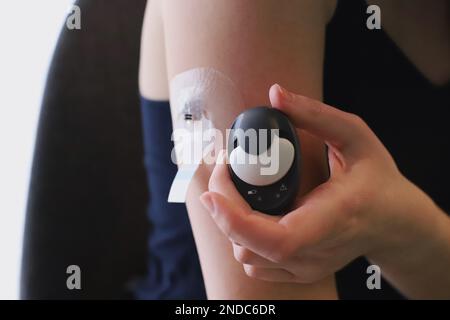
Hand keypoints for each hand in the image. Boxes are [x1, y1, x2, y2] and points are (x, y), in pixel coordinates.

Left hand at [199, 84, 445, 285]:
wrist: (395, 223)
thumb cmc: (378, 179)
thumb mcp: (356, 136)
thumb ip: (315, 114)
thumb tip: (275, 93)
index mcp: (335, 216)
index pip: (278, 238)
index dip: (235, 219)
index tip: (212, 191)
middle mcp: (318, 252)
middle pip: (248, 245)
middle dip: (223, 206)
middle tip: (226, 169)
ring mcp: (308, 267)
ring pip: (245, 255)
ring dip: (230, 219)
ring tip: (239, 186)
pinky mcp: (299, 271)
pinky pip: (253, 260)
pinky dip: (242, 234)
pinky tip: (252, 208)